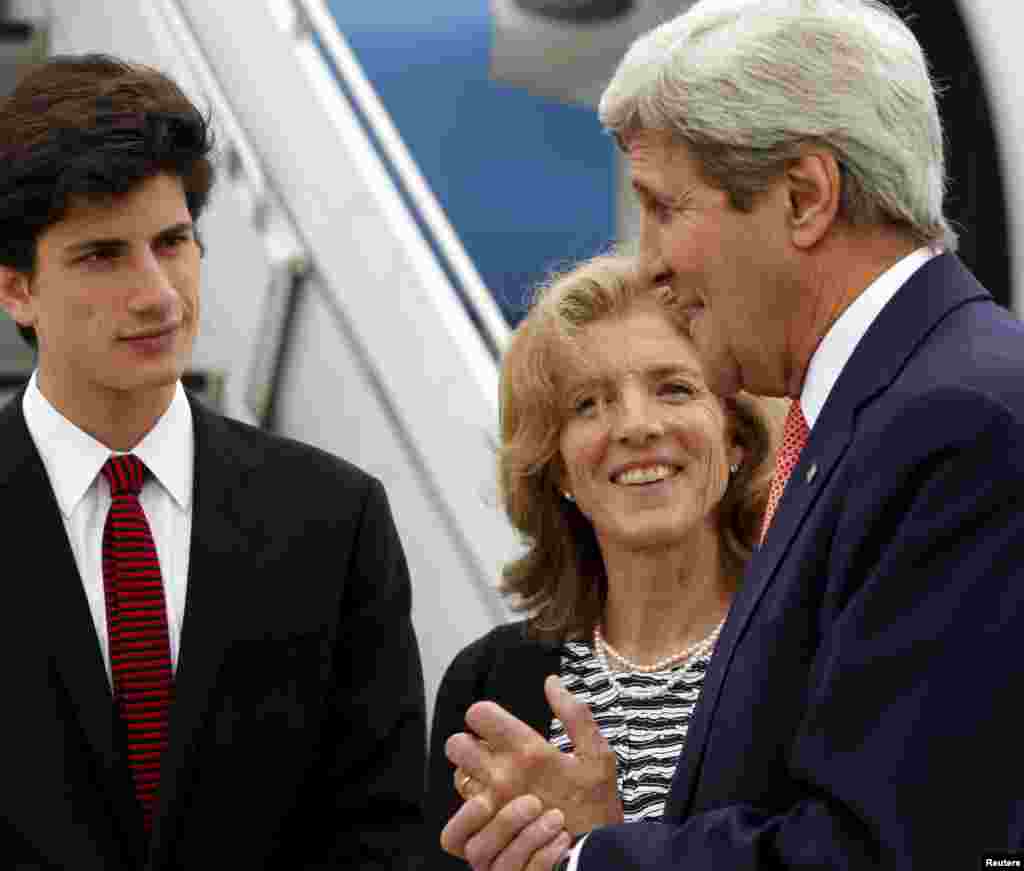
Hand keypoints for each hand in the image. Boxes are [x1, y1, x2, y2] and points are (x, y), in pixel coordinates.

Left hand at [440, 675, 621, 868]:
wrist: (593, 859)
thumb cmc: (598, 806)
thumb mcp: (598, 755)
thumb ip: (575, 713)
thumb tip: (551, 681)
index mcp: (529, 752)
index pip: (479, 714)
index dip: (485, 715)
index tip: (496, 724)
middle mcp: (505, 776)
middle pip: (456, 744)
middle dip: (470, 742)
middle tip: (490, 750)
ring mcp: (494, 807)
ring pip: (458, 777)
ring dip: (471, 773)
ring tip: (493, 778)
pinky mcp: (489, 835)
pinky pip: (460, 815)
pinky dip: (469, 807)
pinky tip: (489, 805)